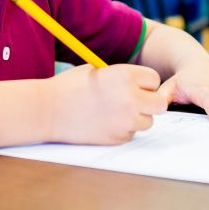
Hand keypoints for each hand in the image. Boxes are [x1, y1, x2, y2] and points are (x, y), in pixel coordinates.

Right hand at [46, 64, 169, 144]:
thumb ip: (121, 77)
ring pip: (148, 121)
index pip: (154, 80)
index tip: (133, 85)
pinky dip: (123, 129)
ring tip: (115, 112)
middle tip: (134, 101)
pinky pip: (131, 134)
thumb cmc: (69, 87)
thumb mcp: (97, 71)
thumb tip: (140, 84)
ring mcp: (126, 121)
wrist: (48, 110)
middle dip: (150, 102)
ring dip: (137, 117)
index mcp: (125, 76)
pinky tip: (104, 122)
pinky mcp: (118, 138)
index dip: (144, 83)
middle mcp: (130, 98)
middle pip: (160, 104)